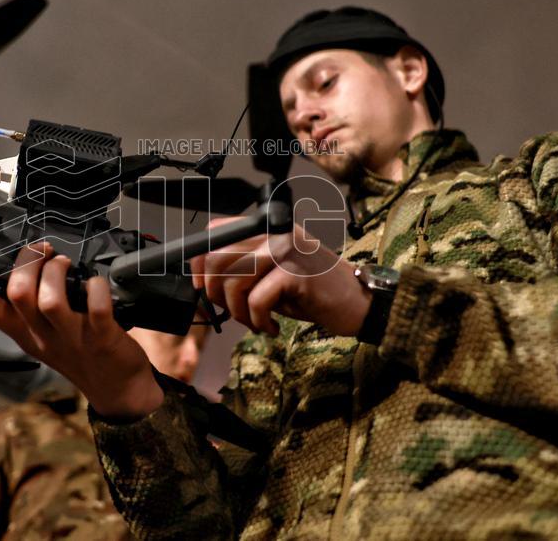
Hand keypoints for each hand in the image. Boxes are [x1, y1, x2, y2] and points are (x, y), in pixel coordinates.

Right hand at [0, 242, 163, 418]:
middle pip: (17, 295)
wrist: (117, 390)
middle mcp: (44, 336)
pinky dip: (96, 289)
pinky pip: (97, 310)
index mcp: (26, 334)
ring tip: (65, 263)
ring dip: (56, 272)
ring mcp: (72, 338)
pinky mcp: (103, 339)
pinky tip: (97, 283)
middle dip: (27, 263)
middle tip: (43, 251)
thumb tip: (25, 265)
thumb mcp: (44, 336)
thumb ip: (31, 308)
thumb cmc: (82, 355)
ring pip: (50, 301)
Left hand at [190, 219, 370, 337]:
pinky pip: (257, 299)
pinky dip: (258, 321)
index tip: (203, 289)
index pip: (215, 232)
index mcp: (267, 228)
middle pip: (217, 258)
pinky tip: (271, 328)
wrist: (359, 304)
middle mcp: (275, 232)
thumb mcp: (271, 276)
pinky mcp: (296, 272)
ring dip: (238, 312)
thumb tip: (202, 285)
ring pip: (234, 281)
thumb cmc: (312, 293)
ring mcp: (286, 249)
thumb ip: (241, 271)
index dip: (199, 263)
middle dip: (214, 293)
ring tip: (255, 322)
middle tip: (232, 312)